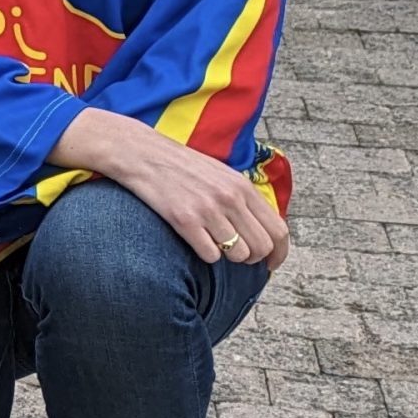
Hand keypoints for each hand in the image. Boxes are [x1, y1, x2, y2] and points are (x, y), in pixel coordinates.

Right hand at [63, 107, 289, 271]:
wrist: (139, 153)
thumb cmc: (179, 166)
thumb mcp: (219, 173)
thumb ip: (242, 198)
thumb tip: (262, 229)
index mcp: (242, 186)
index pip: (278, 230)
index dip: (278, 253)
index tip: (270, 264)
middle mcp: (229, 198)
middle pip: (261, 246)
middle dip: (252, 258)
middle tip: (235, 255)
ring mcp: (207, 209)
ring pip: (237, 254)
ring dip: (228, 256)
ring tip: (213, 245)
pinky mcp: (184, 219)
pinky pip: (210, 255)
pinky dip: (206, 255)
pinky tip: (195, 241)